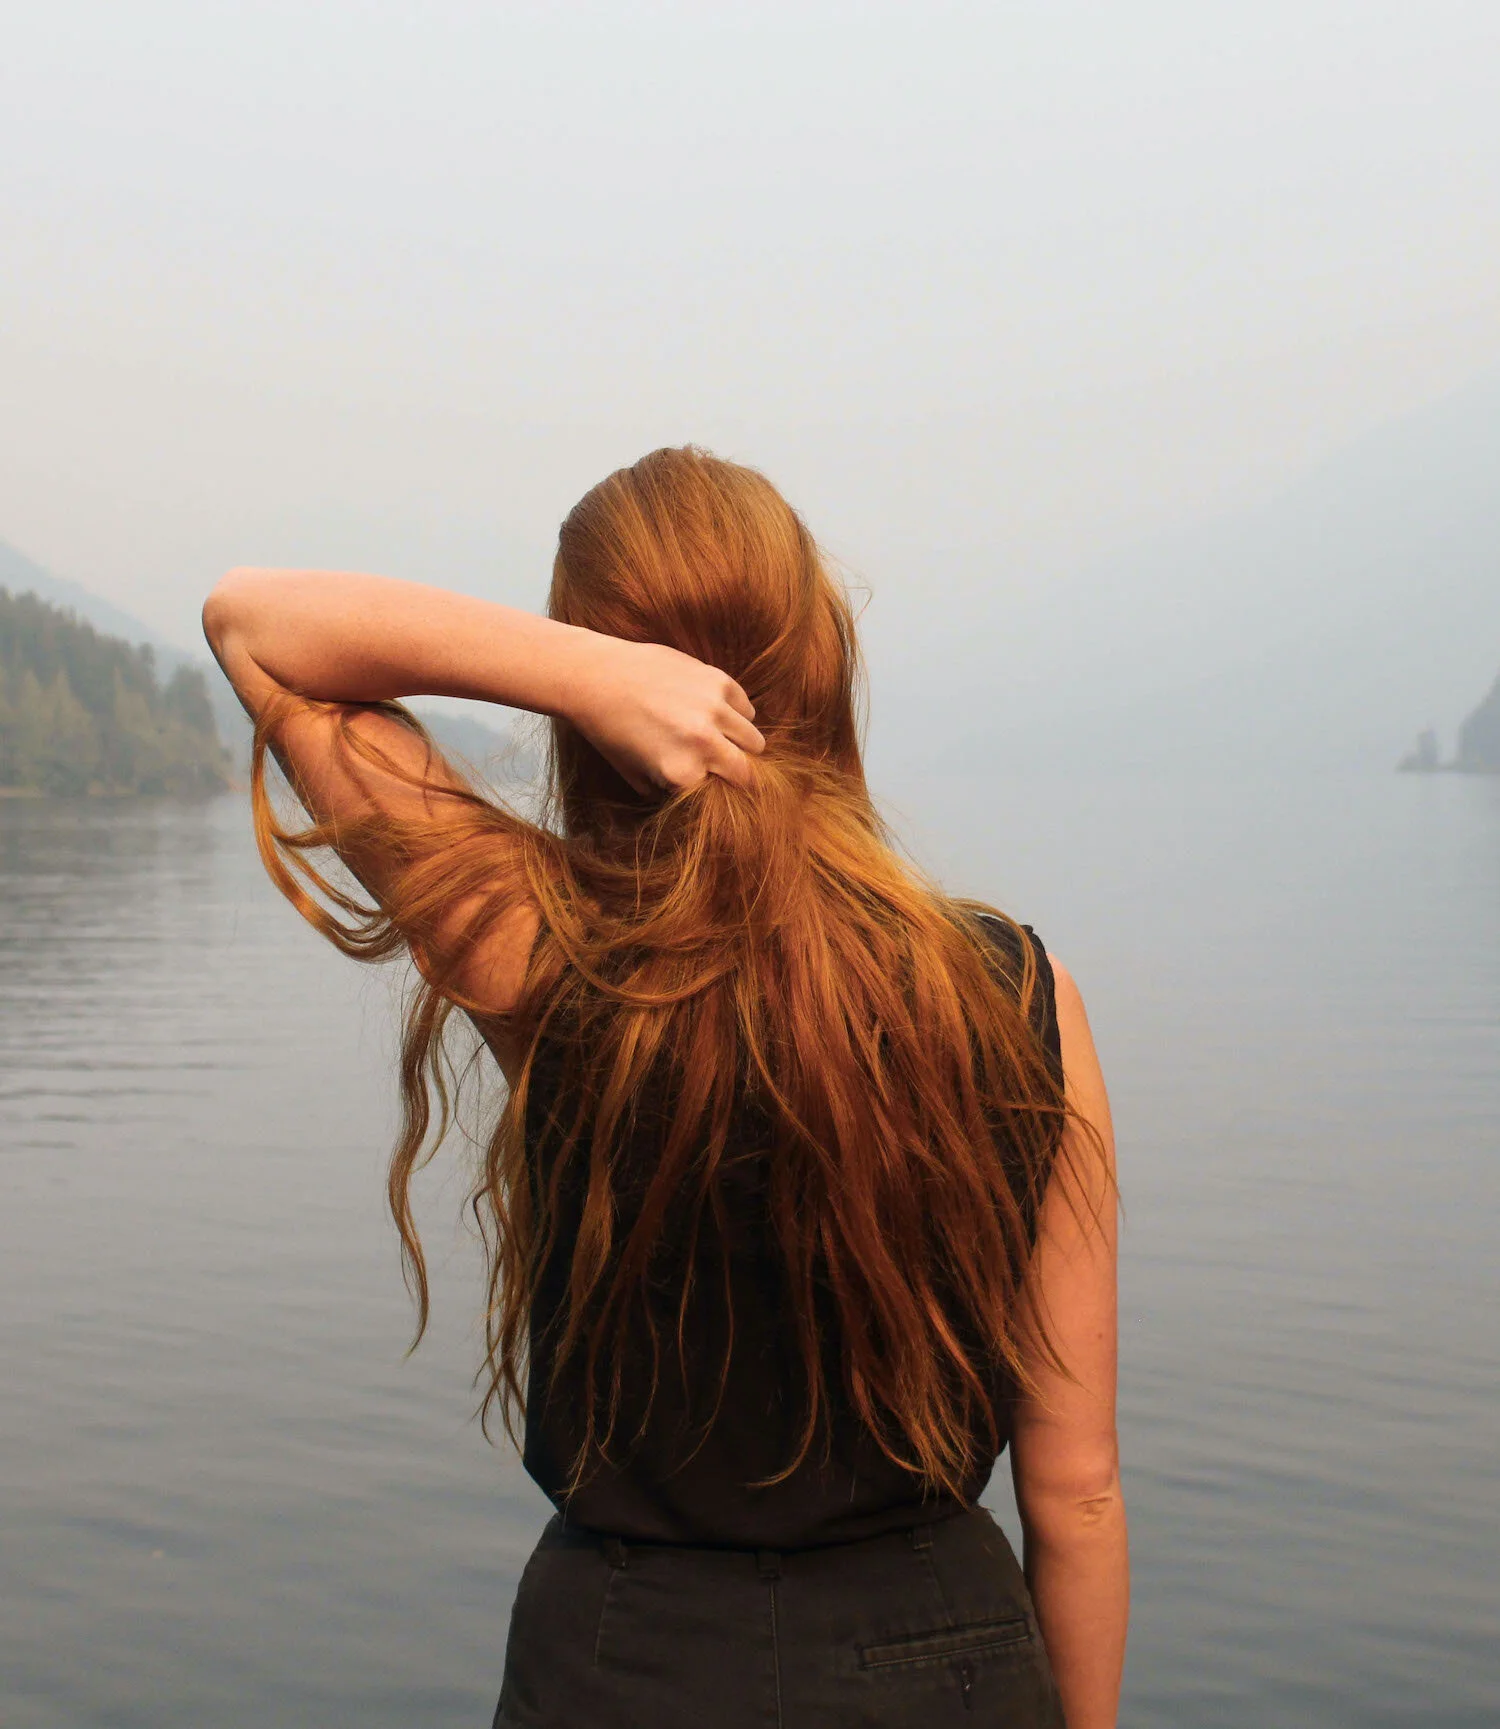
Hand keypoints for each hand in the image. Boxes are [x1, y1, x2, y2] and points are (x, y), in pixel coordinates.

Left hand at [568, 635, 765, 796]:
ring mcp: (714, 710)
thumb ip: (669, 792)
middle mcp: (704, 743)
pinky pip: (746, 708)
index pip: (721, 795)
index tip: (709, 784)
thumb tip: (699, 795)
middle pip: (748, 774)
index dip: (714, 790)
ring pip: (755, 741)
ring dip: (741, 745)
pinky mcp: (719, 681)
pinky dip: (737, 715)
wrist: (596, 677)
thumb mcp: (634, 776)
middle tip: (724, 769)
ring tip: (719, 739)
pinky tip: (714, 714)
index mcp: (682, 773)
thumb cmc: (610, 731)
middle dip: (737, 775)